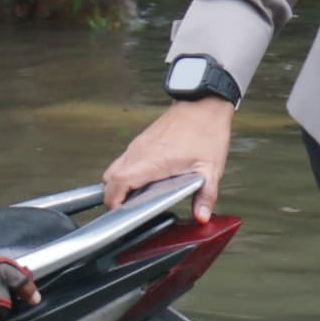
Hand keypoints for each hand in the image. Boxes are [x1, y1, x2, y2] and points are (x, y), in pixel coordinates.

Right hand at [105, 98, 235, 213]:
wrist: (203, 104)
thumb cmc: (206, 131)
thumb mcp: (210, 168)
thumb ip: (206, 196)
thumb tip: (202, 216)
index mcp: (150, 161)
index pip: (116, 182)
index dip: (113, 201)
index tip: (121, 214)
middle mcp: (139, 152)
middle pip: (109, 178)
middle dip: (113, 196)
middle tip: (128, 210)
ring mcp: (138, 145)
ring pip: (115, 169)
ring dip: (119, 185)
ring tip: (136, 199)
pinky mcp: (141, 142)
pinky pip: (124, 161)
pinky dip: (126, 175)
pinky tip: (145, 182)